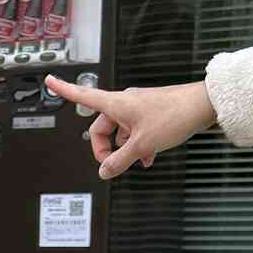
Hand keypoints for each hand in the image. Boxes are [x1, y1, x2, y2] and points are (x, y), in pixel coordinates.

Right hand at [43, 78, 216, 179]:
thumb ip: (119, 161)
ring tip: (139, 161)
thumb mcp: (142, 145)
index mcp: (116, 104)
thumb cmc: (174, 116)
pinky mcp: (151, 114)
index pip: (82, 96)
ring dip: (125, 149)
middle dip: (105, 148)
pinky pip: (135, 131)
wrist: (203, 105)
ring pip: (120, 132)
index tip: (49, 80)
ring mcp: (138, 108)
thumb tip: (104, 171)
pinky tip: (149, 158)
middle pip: (101, 127)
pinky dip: (138, 145)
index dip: (64, 89)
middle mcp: (124, 103)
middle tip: (114, 165)